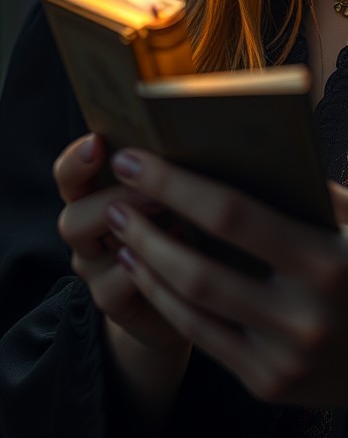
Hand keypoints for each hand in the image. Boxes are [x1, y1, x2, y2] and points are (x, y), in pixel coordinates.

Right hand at [53, 132, 191, 356]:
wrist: (180, 293)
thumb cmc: (177, 226)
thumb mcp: (167, 192)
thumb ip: (162, 170)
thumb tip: (190, 136)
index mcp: (93, 197)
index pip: (68, 176)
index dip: (76, 161)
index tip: (97, 142)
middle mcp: (86, 235)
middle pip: (73, 218)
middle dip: (116, 200)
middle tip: (158, 193)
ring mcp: (95, 271)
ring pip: (90, 255)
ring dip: (134, 232)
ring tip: (174, 217)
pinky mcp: (112, 301)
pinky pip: (120, 285)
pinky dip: (152, 266)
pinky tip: (185, 251)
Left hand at [104, 147, 347, 426]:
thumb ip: (307, 186)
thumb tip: (242, 147)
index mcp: (327, 260)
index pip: (236, 216)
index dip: (179, 186)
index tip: (138, 159)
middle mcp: (303, 313)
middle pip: (202, 267)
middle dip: (148, 228)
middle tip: (115, 196)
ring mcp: (282, 355)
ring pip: (194, 306)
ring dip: (148, 265)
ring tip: (122, 231)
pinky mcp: (266, 383)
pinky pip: (202, 337)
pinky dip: (166, 301)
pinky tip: (145, 272)